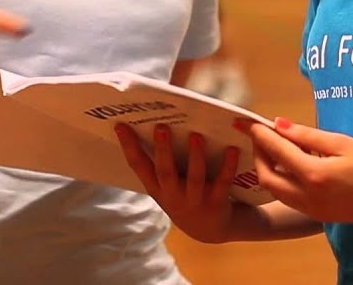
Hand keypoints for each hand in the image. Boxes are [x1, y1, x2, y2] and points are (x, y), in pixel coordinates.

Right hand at [116, 123, 242, 243]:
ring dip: (195, 156)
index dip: (129, 146)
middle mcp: (173, 196)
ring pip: (195, 178)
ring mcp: (195, 200)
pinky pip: (222, 182)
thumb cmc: (182, 195)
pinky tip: (231, 149)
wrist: (208, 230)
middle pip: (166, 172)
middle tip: (161, 127)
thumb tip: (154, 123)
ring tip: (196, 136)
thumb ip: (158, 162)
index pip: (138, 166)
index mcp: (156, 188)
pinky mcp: (217, 202)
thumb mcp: (164, 186)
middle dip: (163, 150)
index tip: (121, 125)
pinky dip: (227, 166)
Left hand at [245, 118, 352, 224]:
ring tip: (273, 148)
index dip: (261, 135)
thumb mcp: (344, 143)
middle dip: (258, 154)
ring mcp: (311, 209)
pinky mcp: (316, 215)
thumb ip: (308, 135)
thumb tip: (280, 124)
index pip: (277, 151)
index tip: (249, 122)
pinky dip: (281, 180)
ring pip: (275, 190)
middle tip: (260, 136)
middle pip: (267, 176)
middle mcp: (307, 196)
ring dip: (267, 169)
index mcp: (314, 175)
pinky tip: (291, 165)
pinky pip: (288, 198)